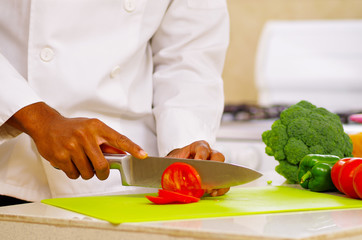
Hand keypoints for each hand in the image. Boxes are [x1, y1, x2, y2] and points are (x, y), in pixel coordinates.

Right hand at [6, 102, 146, 179]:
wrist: (47, 125)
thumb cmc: (73, 128)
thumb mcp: (92, 129)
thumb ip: (107, 142)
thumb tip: (124, 155)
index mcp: (97, 127)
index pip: (119, 139)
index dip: (132, 148)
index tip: (143, 155)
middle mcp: (85, 135)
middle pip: (103, 165)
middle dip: (102, 172)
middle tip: (98, 170)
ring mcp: (72, 146)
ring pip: (88, 173)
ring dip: (86, 172)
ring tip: (80, 161)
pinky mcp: (60, 156)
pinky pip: (74, 174)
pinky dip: (74, 172)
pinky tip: (69, 161)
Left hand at [166, 140, 229, 196]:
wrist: (177, 168)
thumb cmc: (175, 162)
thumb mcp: (170, 162)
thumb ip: (172, 166)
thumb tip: (170, 174)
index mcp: (198, 147)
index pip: (203, 148)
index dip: (201, 155)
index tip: (199, 162)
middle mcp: (209, 154)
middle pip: (218, 156)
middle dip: (213, 168)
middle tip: (206, 177)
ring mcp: (215, 166)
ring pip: (223, 170)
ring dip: (218, 180)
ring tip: (209, 189)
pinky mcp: (216, 178)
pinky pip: (223, 183)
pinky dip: (220, 188)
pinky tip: (213, 193)